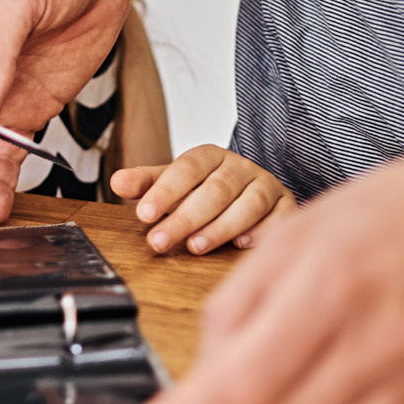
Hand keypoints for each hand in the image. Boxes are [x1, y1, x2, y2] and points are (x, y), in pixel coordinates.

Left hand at [110, 144, 294, 254]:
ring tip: (195, 247)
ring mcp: (267, 186)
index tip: (143, 214)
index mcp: (211, 156)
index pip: (186, 169)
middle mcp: (241, 167)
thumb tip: (117, 182)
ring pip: (248, 204)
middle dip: (185, 217)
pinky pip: (279, 218)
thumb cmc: (206, 190)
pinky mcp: (287, 206)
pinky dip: (262, 231)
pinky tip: (243, 245)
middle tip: (159, 241)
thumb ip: (147, 183)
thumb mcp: (174, 183)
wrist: (252, 190)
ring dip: (221, 227)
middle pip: (215, 190)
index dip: (165, 191)